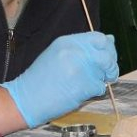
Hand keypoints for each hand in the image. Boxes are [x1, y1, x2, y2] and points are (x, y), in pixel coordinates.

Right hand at [2, 32, 118, 126]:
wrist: (26, 99)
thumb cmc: (40, 79)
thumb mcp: (57, 55)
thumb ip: (82, 48)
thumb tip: (109, 40)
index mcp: (67, 42)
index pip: (99, 38)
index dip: (107, 48)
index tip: (106, 56)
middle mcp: (75, 52)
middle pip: (107, 54)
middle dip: (110, 64)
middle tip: (107, 73)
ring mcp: (80, 69)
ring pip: (105, 71)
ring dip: (101, 79)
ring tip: (87, 84)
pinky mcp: (83, 86)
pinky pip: (100, 87)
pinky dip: (95, 91)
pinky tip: (81, 92)